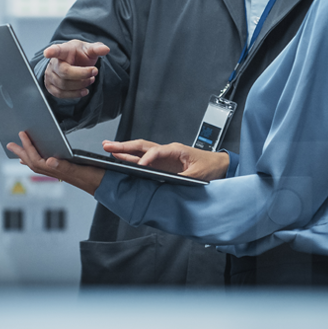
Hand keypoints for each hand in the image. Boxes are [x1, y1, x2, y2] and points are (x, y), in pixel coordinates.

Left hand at [6, 131, 104, 195]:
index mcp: (57, 170)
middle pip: (33, 162)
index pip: (37, 159)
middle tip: (9, 144)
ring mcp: (59, 172)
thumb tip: (48, 160)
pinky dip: (38, 159)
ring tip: (18, 150)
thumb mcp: (80, 170)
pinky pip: (45, 165)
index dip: (28, 147)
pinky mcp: (65, 171)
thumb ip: (64, 167)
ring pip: (38, 164)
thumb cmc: (94, 178)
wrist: (105, 186)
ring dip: (27, 156)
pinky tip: (38, 157)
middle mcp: (56, 171)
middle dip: (21, 152)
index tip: (22, 135)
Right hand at [43, 40, 110, 99]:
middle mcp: (54, 63)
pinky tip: (83, 90)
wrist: (72, 63)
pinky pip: (60, 94)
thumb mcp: (88, 49)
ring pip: (64, 85)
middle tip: (94, 72)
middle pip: (65, 72)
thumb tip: (105, 49)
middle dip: (82, 74)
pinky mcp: (51, 86)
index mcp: (63, 50)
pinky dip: (74, 94)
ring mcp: (50, 75)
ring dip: (81, 84)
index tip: (48, 53)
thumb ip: (97, 49)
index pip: (56, 50)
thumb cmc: (79, 55)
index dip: (51, 52)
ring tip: (90, 80)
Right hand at [102, 139, 230, 180]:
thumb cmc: (210, 167)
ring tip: (108, 148)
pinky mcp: (162, 164)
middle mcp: (167, 151)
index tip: (139, 166)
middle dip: (124, 146)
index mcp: (176, 150)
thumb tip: (170, 183)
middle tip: (108, 146)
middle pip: (142, 146)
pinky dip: (130, 158)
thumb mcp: (199, 175)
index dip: (146, 159)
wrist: (219, 165)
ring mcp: (163, 156)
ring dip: (124, 150)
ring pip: (140, 151)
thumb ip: (183, 178)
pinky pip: (143, 159)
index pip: (156, 152)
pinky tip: (120, 157)